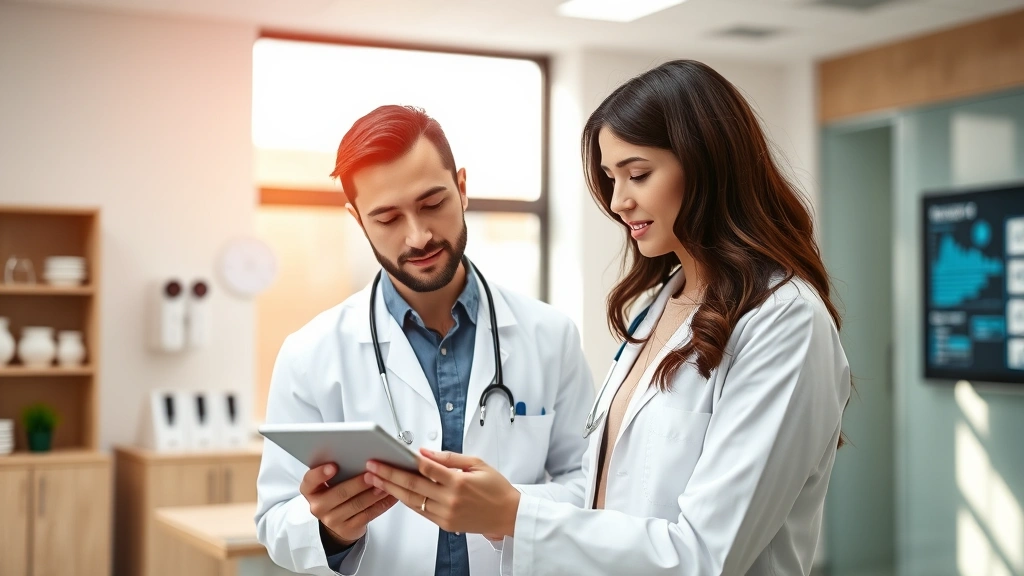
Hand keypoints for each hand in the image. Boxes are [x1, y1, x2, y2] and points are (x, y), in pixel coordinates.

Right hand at [299, 463, 397, 545]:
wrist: (339, 521)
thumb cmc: (336, 494)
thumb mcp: (330, 482)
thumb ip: (339, 471)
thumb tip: (360, 457)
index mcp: (310, 490)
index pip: (310, 480)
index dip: (321, 473)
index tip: (333, 466)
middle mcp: (318, 506)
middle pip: (340, 493)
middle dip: (358, 483)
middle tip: (372, 474)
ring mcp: (331, 520)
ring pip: (356, 504)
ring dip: (373, 493)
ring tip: (385, 484)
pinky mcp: (347, 529)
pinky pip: (367, 515)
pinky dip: (381, 504)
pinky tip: (390, 496)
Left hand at [364, 449, 519, 537]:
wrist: (509, 515)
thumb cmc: (496, 489)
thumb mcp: (477, 463)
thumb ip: (449, 458)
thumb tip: (425, 453)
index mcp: (459, 482)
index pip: (425, 469)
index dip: (404, 461)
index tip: (388, 456)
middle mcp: (450, 500)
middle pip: (412, 485)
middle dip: (389, 476)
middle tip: (372, 468)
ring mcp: (446, 514)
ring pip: (412, 501)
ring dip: (392, 490)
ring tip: (376, 480)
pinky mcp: (445, 524)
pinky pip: (420, 511)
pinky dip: (406, 501)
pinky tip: (396, 493)